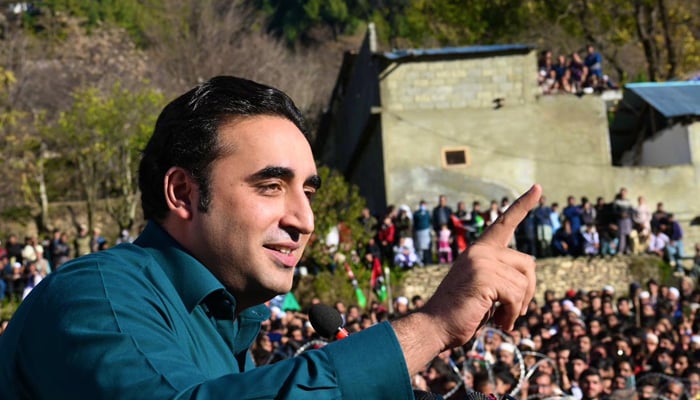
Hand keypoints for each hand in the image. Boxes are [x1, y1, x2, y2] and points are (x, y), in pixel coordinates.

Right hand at [421, 184, 541, 349]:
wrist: (435, 327)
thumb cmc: (461, 313)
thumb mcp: (485, 289)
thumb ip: (502, 276)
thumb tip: (529, 276)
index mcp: (479, 250)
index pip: (504, 223)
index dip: (523, 205)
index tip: (538, 187)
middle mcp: (480, 251)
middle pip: (528, 263)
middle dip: (528, 291)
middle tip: (514, 311)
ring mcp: (481, 262)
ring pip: (523, 283)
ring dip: (517, 307)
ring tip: (501, 319)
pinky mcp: (483, 277)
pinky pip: (516, 296)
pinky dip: (512, 314)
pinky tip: (500, 323)